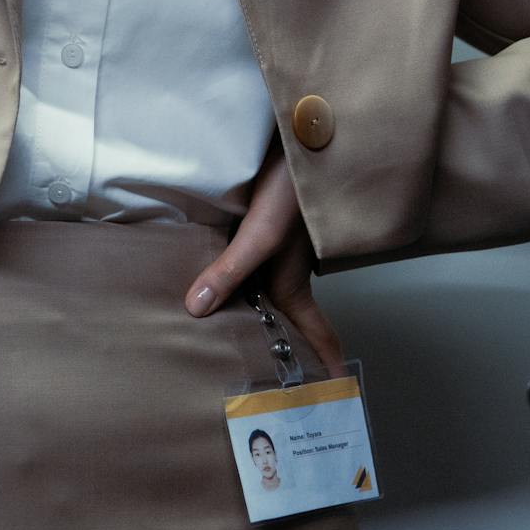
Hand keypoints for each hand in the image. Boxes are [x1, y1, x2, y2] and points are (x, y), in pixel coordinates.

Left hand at [182, 142, 346, 373]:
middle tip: (249, 377)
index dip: (324, 368)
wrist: (304, 129)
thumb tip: (196, 310)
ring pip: (257, 287)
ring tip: (211, 333)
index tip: (332, 400)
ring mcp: (272, 246)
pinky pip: (241, 258)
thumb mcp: (264, 232)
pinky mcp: (257, 220)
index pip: (317, 335)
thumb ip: (230, 269)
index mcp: (293, 282)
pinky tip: (199, 272)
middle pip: (278, 317)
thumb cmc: (297, 185)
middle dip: (270, 347)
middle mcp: (284, 269)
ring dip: (242, 307)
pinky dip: (226, 272)